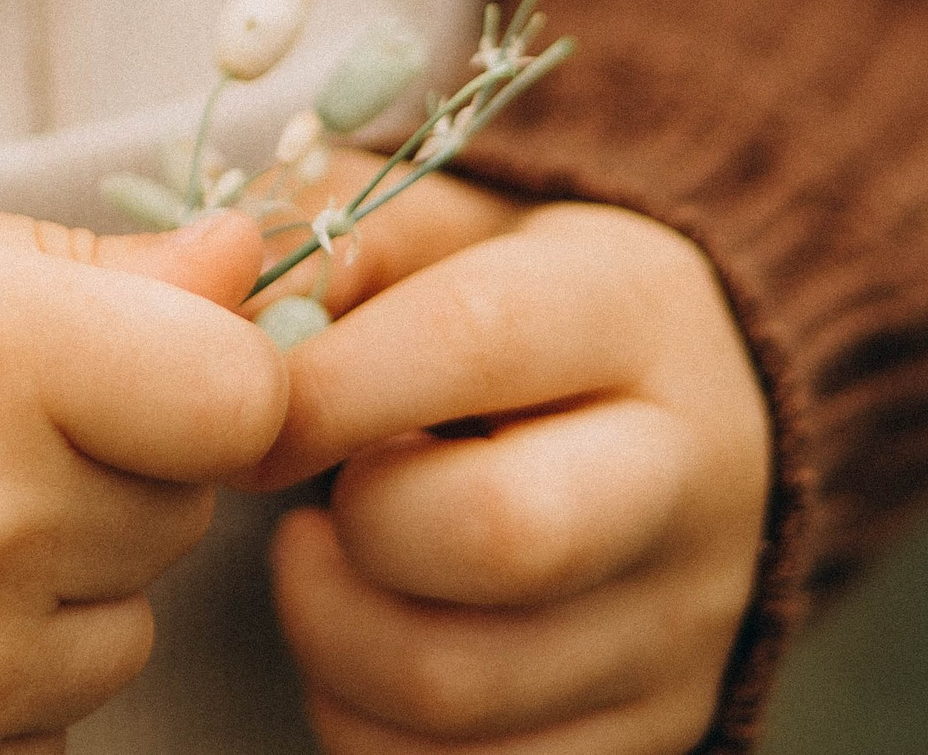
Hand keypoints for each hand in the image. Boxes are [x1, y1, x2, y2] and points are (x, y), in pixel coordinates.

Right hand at [0, 177, 289, 753]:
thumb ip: (98, 265)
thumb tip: (245, 262)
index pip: (237, 398)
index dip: (204, 376)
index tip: (139, 359)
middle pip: (180, 511)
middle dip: (116, 467)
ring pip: (125, 626)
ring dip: (63, 580)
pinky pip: (53, 722)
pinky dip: (5, 674)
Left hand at [244, 178, 772, 754]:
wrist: (696, 419)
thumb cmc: (525, 308)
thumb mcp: (453, 223)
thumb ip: (338, 233)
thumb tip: (232, 299)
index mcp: (631, 309)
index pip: (474, 340)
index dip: (329, 381)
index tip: (253, 409)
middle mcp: (682, 473)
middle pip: (500, 533)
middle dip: (355, 526)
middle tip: (309, 502)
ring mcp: (679, 623)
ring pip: (464, 685)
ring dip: (333, 637)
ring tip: (322, 567)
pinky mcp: (658, 729)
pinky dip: (371, 728)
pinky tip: (365, 645)